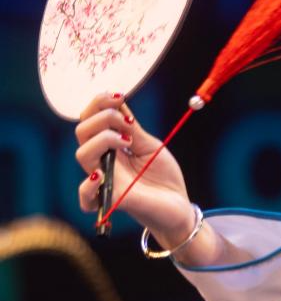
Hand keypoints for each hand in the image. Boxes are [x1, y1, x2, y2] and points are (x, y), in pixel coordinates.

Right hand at [75, 92, 193, 246]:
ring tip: (128, 142)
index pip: (91, 119)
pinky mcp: (112, 199)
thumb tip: (118, 102)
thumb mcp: (150, 145)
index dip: (99, 103)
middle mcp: (102, 161)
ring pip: (82, 155)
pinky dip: (88, 185)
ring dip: (103, 139)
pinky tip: (102, 174)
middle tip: (128, 122)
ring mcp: (104, 179)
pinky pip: (85, 195)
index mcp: (110, 145)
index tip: (119, 96)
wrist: (178, 204)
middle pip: (82, 132)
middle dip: (102, 117)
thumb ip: (132, 128)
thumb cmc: (163, 175)